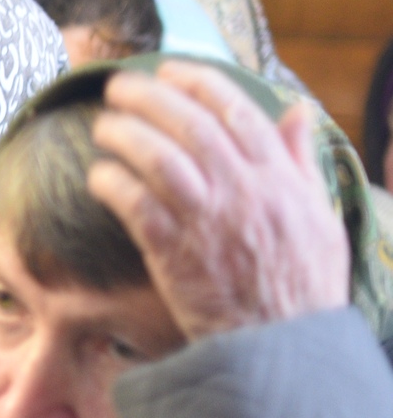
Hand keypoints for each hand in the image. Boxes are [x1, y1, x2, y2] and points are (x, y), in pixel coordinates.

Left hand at [86, 60, 349, 341]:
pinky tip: (98, 175)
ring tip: (102, 125)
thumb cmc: (302, 283)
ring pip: (160, 159)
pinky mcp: (175, 253)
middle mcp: (244, 191)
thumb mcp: (319, 214)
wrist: (281, 346)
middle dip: (150, 98)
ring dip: (125, 135)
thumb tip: (297, 112)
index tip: (170, 71)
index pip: (238, 112)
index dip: (199, 84)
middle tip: (118, 87)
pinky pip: (137, 206)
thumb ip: (301, 162)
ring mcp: (208, 220)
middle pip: (191, 126)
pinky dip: (114, 184)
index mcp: (279, 179)